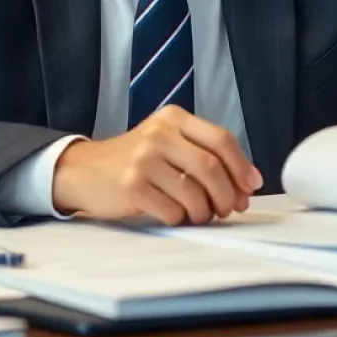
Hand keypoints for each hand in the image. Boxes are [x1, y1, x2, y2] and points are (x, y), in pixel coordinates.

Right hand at [52, 105, 261, 223]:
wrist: (85, 170)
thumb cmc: (136, 159)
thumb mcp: (168, 142)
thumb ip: (204, 153)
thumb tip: (246, 184)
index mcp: (174, 118)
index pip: (221, 139)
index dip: (242, 166)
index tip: (251, 186)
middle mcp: (159, 134)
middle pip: (211, 166)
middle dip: (227, 193)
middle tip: (229, 208)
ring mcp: (144, 159)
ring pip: (194, 192)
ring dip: (205, 211)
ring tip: (201, 214)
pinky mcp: (132, 186)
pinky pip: (173, 210)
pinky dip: (182, 218)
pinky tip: (176, 215)